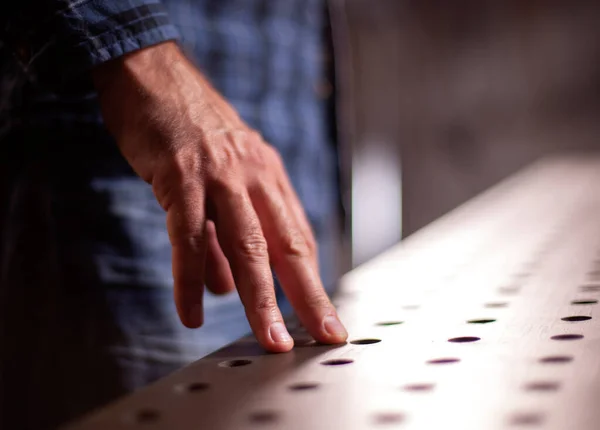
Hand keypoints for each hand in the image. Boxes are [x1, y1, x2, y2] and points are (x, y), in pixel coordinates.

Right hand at [92, 42, 347, 351]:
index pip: (298, 238)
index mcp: (269, 176)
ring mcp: (220, 174)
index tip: (324, 317)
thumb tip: (231, 290)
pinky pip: (188, 236)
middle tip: (324, 336)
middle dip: (308, 297)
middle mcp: (255, 175)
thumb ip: (224, 237)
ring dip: (261, 299)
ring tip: (271, 340)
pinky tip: (193, 313)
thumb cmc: (187, 130)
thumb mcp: (219, 178)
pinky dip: (190, 279)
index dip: (312, 281)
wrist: (152, 74)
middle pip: (287, 246)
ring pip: (247, 246)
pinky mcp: (181, 175)